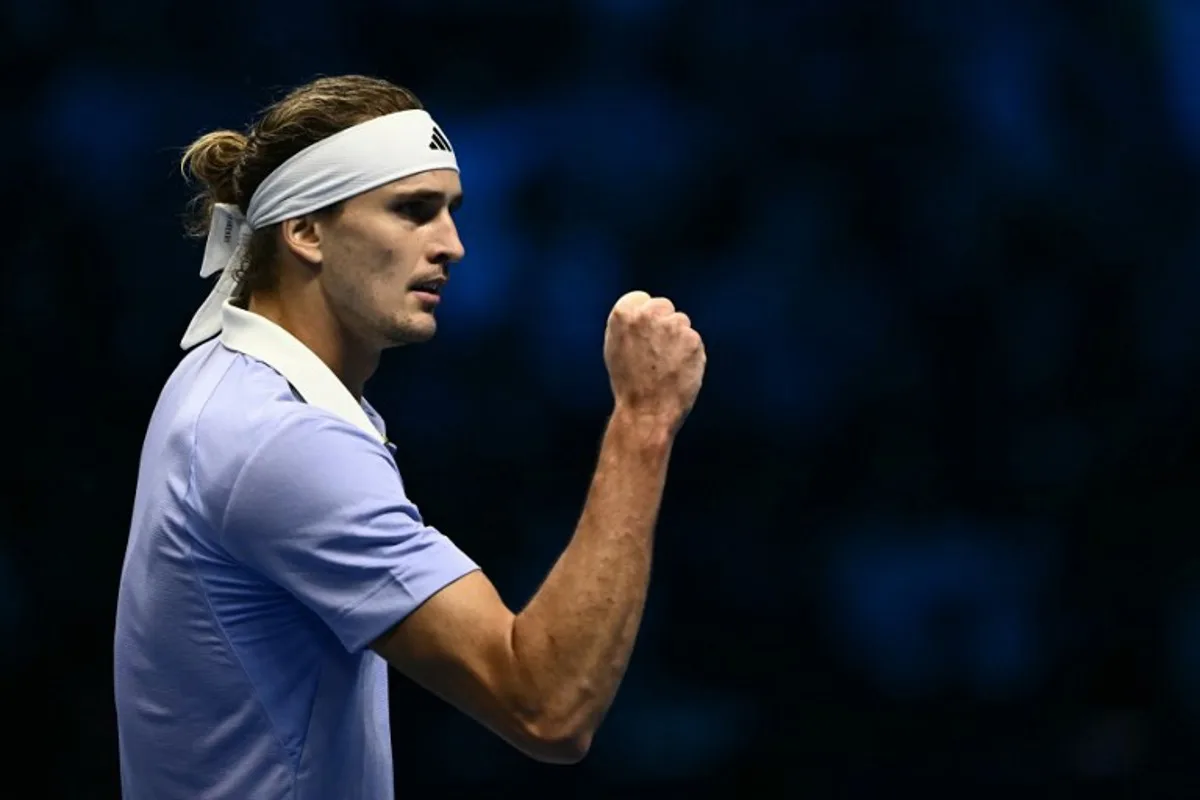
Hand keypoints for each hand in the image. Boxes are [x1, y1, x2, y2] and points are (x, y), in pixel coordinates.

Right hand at [603, 291, 705, 432]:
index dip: (644, 318)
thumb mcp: (615, 347)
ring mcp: (672, 326)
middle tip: (656, 352)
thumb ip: (629, 325)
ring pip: (681, 322)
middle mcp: (648, 314)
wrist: (646, 411)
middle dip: (663, 324)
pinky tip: (679, 370)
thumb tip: (644, 311)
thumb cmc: (628, 383)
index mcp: (623, 314)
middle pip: (664, 306)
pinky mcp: (692, 339)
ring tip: (666, 365)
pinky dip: (690, 354)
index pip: (641, 299)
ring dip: (678, 339)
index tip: (644, 334)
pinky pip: (694, 340)